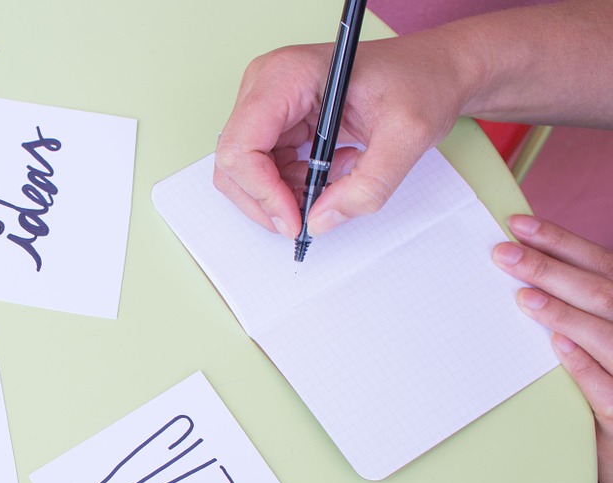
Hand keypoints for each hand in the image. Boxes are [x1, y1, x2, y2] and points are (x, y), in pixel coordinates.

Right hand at [214, 34, 468, 239]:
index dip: (262, 193)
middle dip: (268, 201)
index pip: (241, 146)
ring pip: (245, 173)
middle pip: (234, 163)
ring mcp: (267, 104)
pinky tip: (331, 174)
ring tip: (335, 185)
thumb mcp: (408, 135)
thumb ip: (368, 185)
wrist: (436, 70)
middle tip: (309, 219)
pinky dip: (293, 188)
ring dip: (283, 196)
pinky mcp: (277, 122)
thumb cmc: (422, 81)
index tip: (296, 220)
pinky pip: (265, 171)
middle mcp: (266, 86)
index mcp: (287, 75)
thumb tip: (320, 222)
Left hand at [497, 215, 612, 482]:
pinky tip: (558, 346)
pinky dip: (584, 365)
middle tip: (502, 253)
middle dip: (551, 268)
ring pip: (607, 333)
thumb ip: (581, 307)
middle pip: (602, 291)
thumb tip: (526, 275)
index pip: (601, 264)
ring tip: (524, 297)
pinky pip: (607, 387)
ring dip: (565, 313)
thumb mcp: (602, 340)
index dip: (561, 241)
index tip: (518, 224)